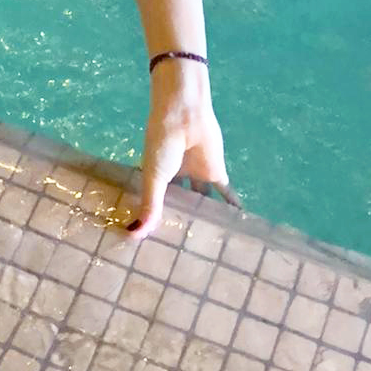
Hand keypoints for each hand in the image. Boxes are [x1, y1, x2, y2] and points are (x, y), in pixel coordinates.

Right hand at [129, 77, 240, 237]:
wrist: (183, 117)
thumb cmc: (162, 145)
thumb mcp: (153, 177)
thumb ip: (150, 207)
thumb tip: (134, 236)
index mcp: (158, 178)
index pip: (157, 204)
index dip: (158, 221)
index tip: (156, 246)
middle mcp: (177, 180)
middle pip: (182, 205)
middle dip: (183, 223)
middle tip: (184, 253)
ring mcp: (198, 176)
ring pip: (203, 202)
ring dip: (206, 218)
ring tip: (209, 245)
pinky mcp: (216, 173)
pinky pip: (225, 194)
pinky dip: (231, 206)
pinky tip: (237, 225)